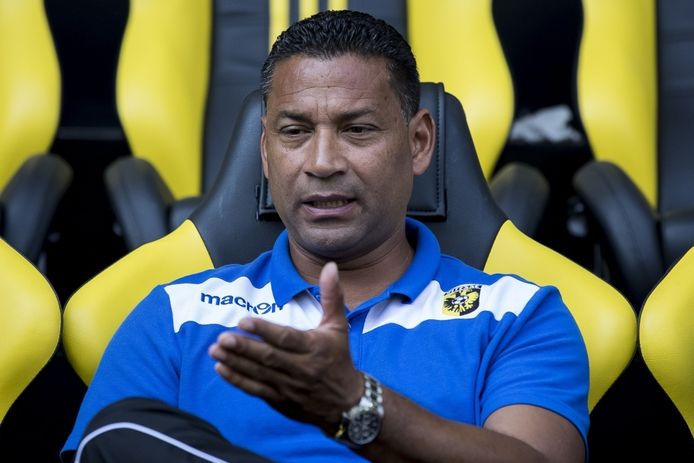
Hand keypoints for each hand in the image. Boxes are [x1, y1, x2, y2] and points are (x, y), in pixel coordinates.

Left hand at [209, 262, 363, 432]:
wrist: (346, 403)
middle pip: (269, 357)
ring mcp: (289, 386)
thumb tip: (330, 267)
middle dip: (244, 347)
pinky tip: (222, 368)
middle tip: (223, 337)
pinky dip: (238, 380)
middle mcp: (301, 368)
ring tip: (215, 350)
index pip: (286, 338)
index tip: (243, 321)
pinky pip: (256, 390)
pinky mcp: (280, 400)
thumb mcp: (338, 326)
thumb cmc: (339, 358)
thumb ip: (332, 295)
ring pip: (259, 374)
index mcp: (314, 347)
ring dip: (236, 362)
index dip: (264, 330)